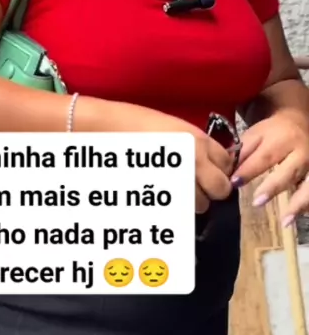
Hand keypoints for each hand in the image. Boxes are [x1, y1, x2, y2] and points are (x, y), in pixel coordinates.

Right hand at [101, 101, 234, 214]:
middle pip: (221, 189)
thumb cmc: (137, 123)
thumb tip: (210, 165)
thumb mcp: (175, 128)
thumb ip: (196, 146)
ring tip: (174, 189)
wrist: (107, 128)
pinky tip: (166, 196)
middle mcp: (196, 160)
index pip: (228, 163)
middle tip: (196, 184)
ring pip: (202, 204)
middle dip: (212, 189)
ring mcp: (181, 179)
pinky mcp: (165, 194)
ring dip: (193, 200)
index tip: (209, 170)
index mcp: (199, 140)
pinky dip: (179, 208)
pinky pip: (183, 211)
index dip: (219, 169)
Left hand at [231, 110, 308, 221]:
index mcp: (281, 139)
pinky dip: (306, 205)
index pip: (264, 156)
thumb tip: (227, 171)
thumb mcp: (256, 134)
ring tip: (285, 220)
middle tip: (257, 202)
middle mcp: (299, 152)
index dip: (249, 171)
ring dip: (298, 203)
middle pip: (288, 171)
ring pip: (308, 185)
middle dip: (273, 187)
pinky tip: (295, 219)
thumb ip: (243, 151)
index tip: (234, 183)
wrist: (299, 122)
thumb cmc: (273, 132)